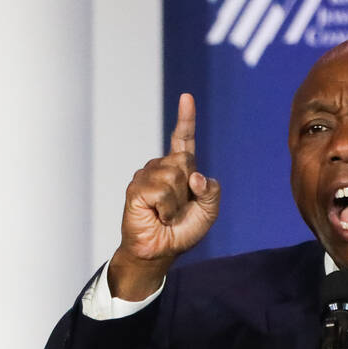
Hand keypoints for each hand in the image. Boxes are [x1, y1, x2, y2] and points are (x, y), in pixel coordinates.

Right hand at [110, 93, 220, 299]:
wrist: (161, 251)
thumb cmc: (182, 231)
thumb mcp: (208, 212)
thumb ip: (211, 192)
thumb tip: (196, 177)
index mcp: (180, 169)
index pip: (183, 140)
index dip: (186, 119)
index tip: (187, 98)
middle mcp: (162, 168)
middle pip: (184, 160)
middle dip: (189, 188)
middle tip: (179, 208)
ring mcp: (146, 176)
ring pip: (174, 176)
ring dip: (177, 203)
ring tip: (166, 214)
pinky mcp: (136, 189)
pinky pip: (160, 191)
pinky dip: (166, 209)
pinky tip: (158, 216)